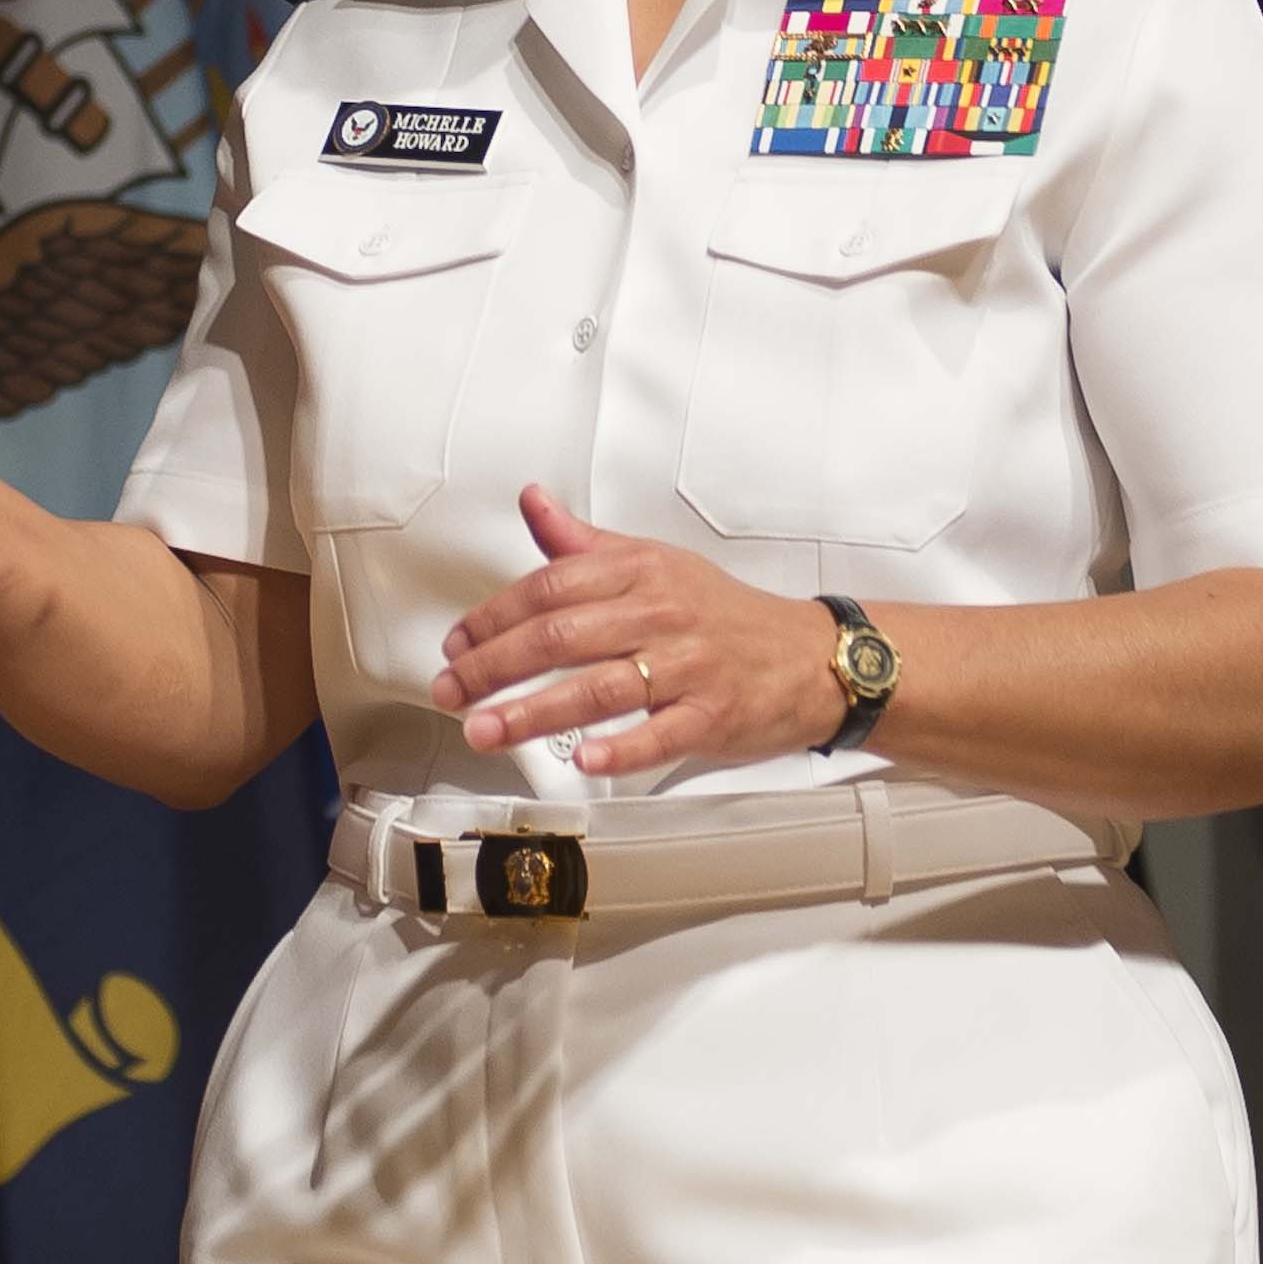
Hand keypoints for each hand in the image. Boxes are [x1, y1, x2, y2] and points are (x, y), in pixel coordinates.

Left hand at [435, 488, 841, 782]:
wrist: (811, 657)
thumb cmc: (724, 614)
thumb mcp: (654, 564)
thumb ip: (585, 544)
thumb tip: (534, 503)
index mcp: (641, 572)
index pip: (550, 586)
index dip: (494, 616)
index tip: (457, 643)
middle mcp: (661, 613)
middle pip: (561, 635)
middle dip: (494, 666)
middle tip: (451, 691)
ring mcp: (689, 665)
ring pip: (599, 687)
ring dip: (532, 712)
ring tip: (485, 731)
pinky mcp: (714, 714)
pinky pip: (661, 733)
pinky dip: (621, 748)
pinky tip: (584, 759)